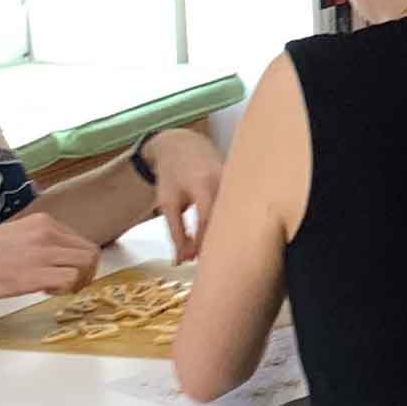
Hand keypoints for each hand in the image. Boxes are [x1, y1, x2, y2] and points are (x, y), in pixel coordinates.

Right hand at [0, 213, 98, 304]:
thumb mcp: (14, 235)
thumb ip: (39, 241)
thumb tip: (55, 257)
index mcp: (42, 222)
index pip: (80, 240)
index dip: (77, 261)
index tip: (64, 272)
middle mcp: (47, 233)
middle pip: (91, 253)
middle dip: (86, 273)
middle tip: (68, 286)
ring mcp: (42, 253)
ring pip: (86, 265)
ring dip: (77, 282)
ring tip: (55, 289)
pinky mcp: (34, 275)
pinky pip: (70, 280)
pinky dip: (64, 290)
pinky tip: (44, 291)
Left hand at [140, 127, 224, 252]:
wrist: (182, 145)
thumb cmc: (173, 174)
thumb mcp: (167, 203)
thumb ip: (175, 231)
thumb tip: (182, 259)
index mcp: (202, 183)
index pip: (207, 219)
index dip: (201, 242)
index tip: (192, 258)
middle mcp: (223, 180)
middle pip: (226, 219)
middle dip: (214, 242)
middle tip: (201, 258)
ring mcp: (234, 180)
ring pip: (234, 215)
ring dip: (221, 233)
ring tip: (209, 247)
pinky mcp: (239, 183)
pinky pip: (236, 208)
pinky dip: (227, 223)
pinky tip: (218, 233)